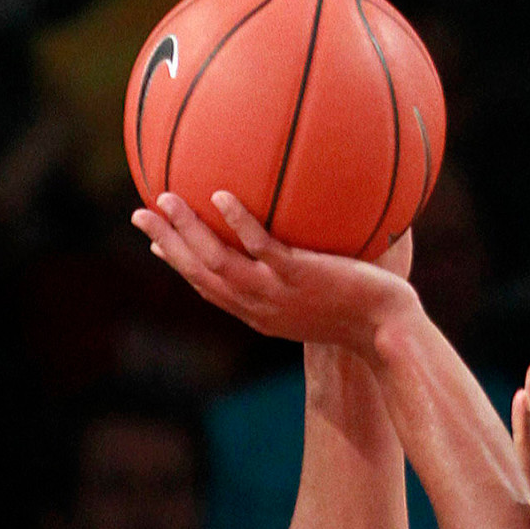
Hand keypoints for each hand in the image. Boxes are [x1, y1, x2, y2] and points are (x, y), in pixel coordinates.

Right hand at [133, 190, 417, 352]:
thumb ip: (302, 276)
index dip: (181, 266)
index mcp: (260, 313)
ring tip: (166, 200)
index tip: (158, 245)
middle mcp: (260, 306)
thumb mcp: (321, 300)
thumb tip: (303, 244)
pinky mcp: (300, 276)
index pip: (210, 289)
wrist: (389, 332)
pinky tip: (222, 196)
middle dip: (168, 244)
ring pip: (219, 262)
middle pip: (200, 274)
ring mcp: (277, 292)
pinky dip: (239, 223)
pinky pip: (262, 246)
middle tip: (140, 214)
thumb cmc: (363, 316)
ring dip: (188, 231)